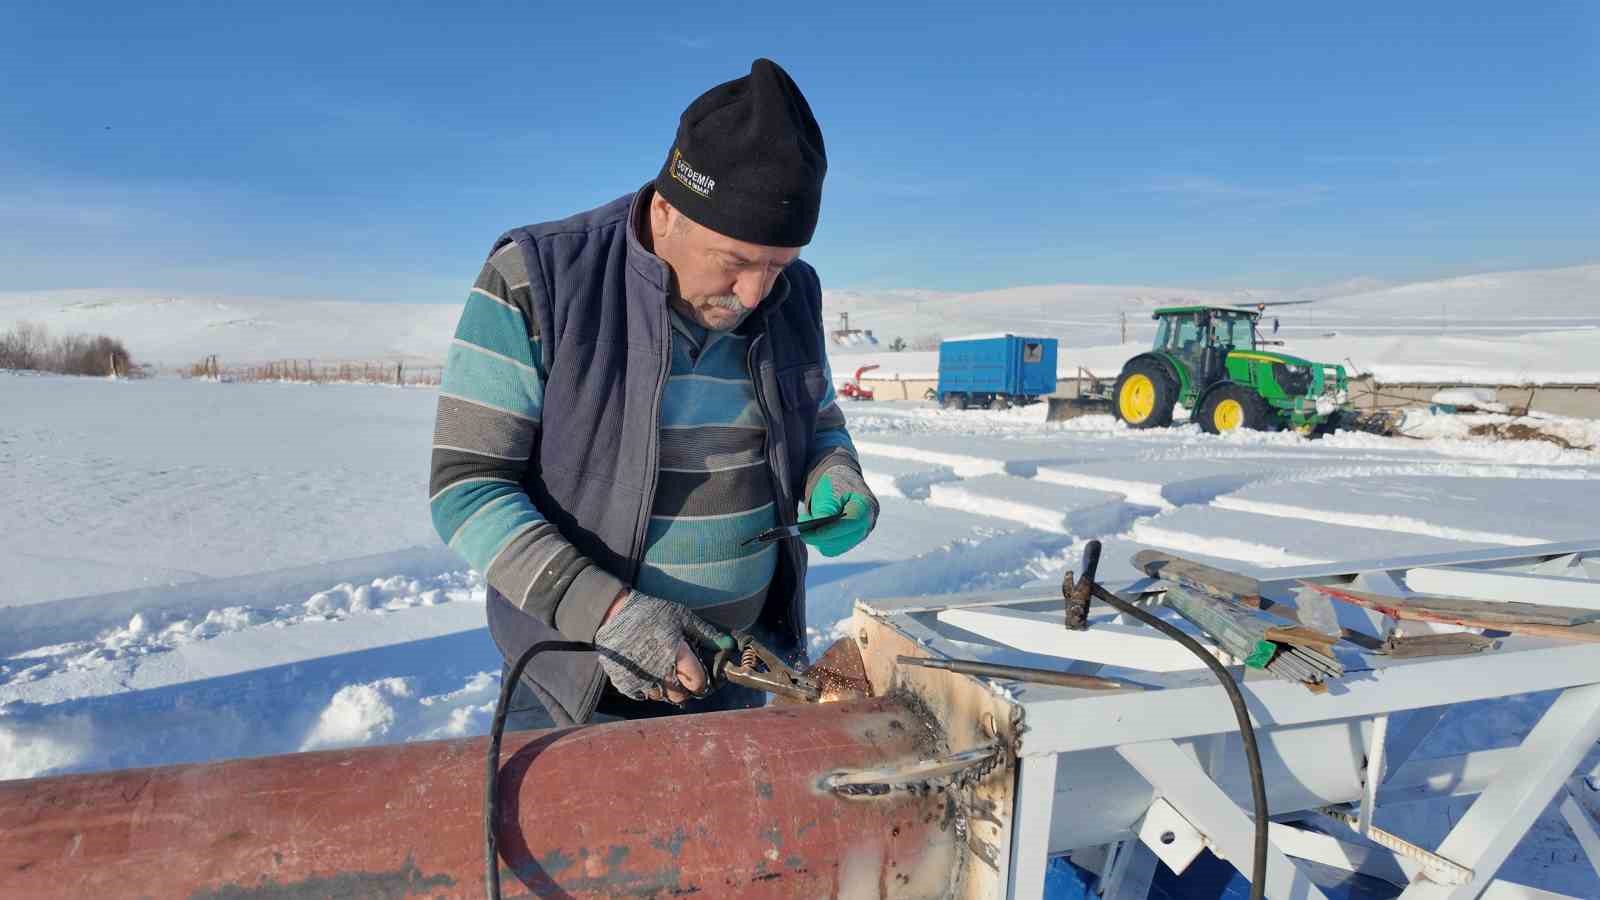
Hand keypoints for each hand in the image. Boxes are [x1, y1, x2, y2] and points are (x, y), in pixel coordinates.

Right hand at [593, 592, 733, 703]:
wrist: (613, 615)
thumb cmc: (650, 613)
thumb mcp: (681, 616)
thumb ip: (705, 632)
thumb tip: (728, 645)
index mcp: (677, 654)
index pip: (697, 683)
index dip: (701, 683)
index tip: (699, 679)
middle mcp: (661, 671)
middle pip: (680, 696)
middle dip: (684, 689)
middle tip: (682, 677)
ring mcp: (641, 679)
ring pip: (661, 697)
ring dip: (665, 689)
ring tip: (663, 673)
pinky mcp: (625, 683)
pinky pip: (642, 695)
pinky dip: (647, 688)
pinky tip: (647, 672)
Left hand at [800, 470, 876, 557]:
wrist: (841, 482)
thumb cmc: (836, 484)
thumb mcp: (830, 491)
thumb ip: (825, 510)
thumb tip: (817, 532)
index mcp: (866, 507)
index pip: (852, 523)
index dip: (833, 530)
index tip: (814, 532)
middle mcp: (867, 525)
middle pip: (843, 539)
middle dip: (819, 535)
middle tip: (800, 526)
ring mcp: (859, 536)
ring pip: (835, 547)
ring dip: (817, 539)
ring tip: (805, 525)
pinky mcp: (849, 542)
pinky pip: (832, 549)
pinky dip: (820, 541)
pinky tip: (813, 530)